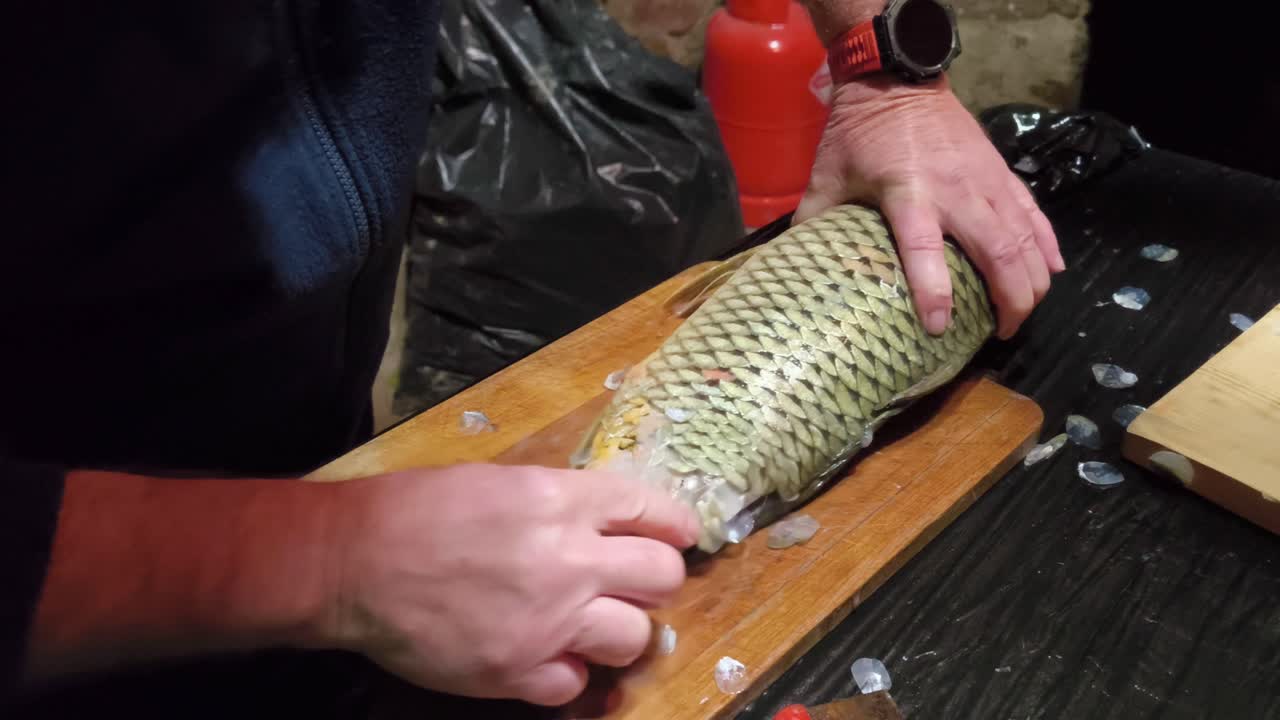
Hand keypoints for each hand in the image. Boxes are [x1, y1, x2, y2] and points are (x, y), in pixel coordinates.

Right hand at [321, 464, 699, 705]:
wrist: (353, 561)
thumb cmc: (417, 509)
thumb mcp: (500, 481)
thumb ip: (559, 502)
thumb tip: (601, 521)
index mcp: (562, 501)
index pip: (653, 512)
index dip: (676, 526)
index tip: (681, 536)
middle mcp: (569, 560)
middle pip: (663, 578)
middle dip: (656, 580)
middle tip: (633, 584)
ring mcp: (549, 621)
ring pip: (636, 637)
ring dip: (618, 631)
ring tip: (590, 625)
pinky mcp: (519, 672)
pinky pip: (577, 684)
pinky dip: (566, 673)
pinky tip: (545, 657)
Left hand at [794, 76, 1063, 338]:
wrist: (898, 80)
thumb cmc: (858, 133)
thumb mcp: (826, 176)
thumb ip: (814, 221)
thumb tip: (798, 265)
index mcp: (908, 193)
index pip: (924, 249)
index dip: (933, 290)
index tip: (938, 329)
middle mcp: (956, 190)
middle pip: (998, 252)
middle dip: (1009, 299)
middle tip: (1002, 333)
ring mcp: (985, 181)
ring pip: (1024, 238)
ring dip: (1031, 281)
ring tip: (1022, 313)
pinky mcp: (1002, 173)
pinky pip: (1034, 215)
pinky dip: (1046, 245)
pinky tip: (1051, 272)